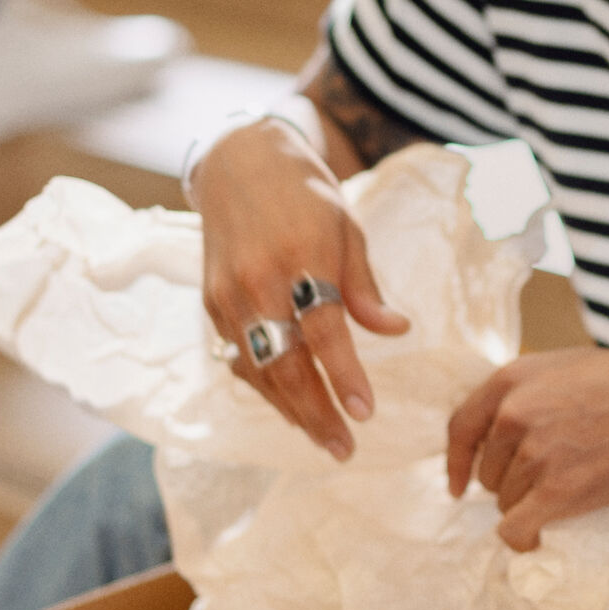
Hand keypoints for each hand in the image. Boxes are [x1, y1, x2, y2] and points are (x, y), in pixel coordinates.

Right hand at [190, 114, 409, 457]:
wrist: (238, 162)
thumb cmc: (303, 193)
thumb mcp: (346, 227)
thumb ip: (364, 286)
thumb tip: (396, 331)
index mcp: (301, 256)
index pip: (324, 330)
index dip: (344, 375)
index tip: (365, 413)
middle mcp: (257, 281)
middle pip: (286, 364)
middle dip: (316, 412)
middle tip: (344, 447)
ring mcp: (228, 295)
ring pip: (259, 370)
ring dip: (290, 409)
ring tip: (324, 437)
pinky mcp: (212, 303)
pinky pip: (240, 357)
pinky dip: (265, 386)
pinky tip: (291, 405)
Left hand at [446, 349, 608, 549]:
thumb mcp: (567, 366)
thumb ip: (529, 391)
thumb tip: (504, 425)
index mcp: (511, 380)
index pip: (461, 428)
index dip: (455, 461)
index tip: (457, 485)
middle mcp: (513, 416)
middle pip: (487, 473)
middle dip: (509, 483)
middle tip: (546, 482)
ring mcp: (534, 455)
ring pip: (506, 502)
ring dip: (528, 507)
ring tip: (567, 497)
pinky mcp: (557, 491)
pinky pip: (516, 530)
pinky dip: (523, 540)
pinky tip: (536, 541)